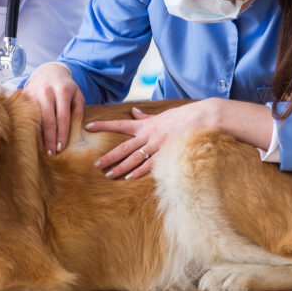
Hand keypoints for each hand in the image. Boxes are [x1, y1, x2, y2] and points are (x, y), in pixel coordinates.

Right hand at [22, 62, 83, 155]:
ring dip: (38, 136)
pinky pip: (26, 115)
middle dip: (50, 139)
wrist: (49, 71)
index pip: (62, 117)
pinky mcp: (23, 95)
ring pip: (35, 119)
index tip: (61, 147)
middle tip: (51, 153)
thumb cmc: (66, 87)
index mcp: (62, 91)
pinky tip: (33, 139)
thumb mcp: (77, 95)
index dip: (62, 134)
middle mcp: (46, 91)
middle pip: (48, 120)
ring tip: (42, 149)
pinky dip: (30, 128)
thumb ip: (78, 110)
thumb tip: (77, 130)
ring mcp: (33, 92)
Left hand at [88, 100, 222, 179]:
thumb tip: (134, 112)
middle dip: (108, 157)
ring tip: (108, 175)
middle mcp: (148, 135)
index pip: (119, 124)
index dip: (103, 125)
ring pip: (134, 159)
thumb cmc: (184, 116)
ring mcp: (157, 146)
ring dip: (120, 168)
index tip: (88, 126)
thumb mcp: (162, 115)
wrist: (203, 118)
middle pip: (123, 148)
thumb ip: (146, 117)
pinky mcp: (167, 154)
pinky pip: (150, 166)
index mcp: (146, 125)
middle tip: (95, 165)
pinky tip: (129, 179)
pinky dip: (139, 172)